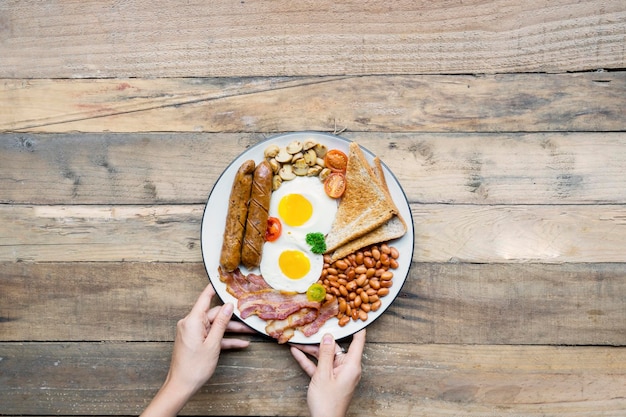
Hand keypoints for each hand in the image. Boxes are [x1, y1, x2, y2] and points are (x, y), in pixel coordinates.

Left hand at [141, 284, 252, 416]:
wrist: (182, 385)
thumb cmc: (194, 366)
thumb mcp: (213, 343)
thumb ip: (221, 323)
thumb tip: (229, 306)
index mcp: (192, 321)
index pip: (204, 298)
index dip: (214, 288)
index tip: (221, 279)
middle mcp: (191, 324)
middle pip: (215, 315)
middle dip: (232, 318)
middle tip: (248, 317)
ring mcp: (193, 333)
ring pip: (216, 326)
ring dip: (232, 330)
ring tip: (249, 332)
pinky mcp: (195, 341)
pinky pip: (212, 336)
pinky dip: (224, 340)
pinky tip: (241, 344)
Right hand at [290, 329, 365, 416]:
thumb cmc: (327, 402)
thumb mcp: (323, 374)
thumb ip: (325, 354)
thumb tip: (327, 337)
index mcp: (351, 365)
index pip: (358, 341)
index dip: (356, 327)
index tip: (353, 313)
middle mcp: (346, 368)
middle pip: (335, 348)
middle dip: (322, 339)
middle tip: (312, 326)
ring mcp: (337, 374)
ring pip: (324, 357)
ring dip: (311, 350)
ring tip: (298, 339)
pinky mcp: (328, 380)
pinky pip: (318, 367)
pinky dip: (308, 361)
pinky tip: (296, 352)